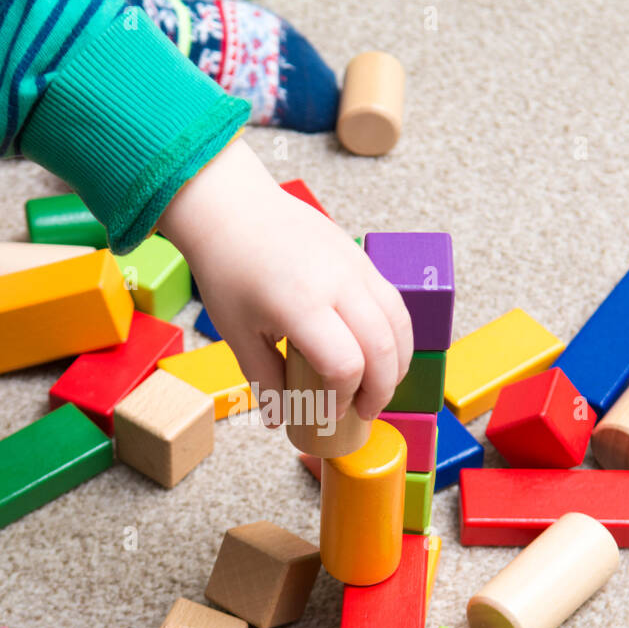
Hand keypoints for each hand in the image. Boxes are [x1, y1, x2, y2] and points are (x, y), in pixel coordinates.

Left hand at [157, 139, 412, 426]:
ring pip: (399, 323)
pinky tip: (380, 353)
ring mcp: (355, 266)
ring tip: (379, 388)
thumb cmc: (229, 268)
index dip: (343, 398)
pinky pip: (393, 301)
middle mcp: (338, 283)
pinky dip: (396, 334)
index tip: (330, 413)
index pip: (346, 365)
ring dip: (398, 363)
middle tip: (365, 412)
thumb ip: (264, 379)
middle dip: (381, 390)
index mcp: (302, 304)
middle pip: (382, 348)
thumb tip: (279, 419)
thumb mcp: (239, 333)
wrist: (233, 208)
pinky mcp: (361, 256)